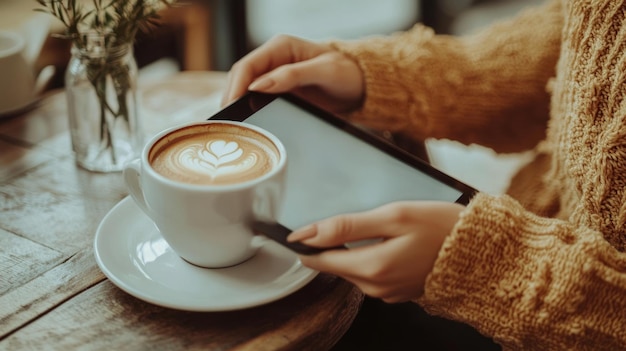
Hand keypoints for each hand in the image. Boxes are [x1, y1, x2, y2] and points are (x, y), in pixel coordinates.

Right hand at [221, 35, 364, 112]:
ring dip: (237, 106)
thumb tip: (260, 85)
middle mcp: (273, 60)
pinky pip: (256, 101)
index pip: (247, 66)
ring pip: (244, 91)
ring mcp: (274, 77)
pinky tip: (246, 126)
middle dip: (231, 98)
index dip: (235, 87)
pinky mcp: (278, 92)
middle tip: (227, 124)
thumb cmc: (347, 74)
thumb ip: (293, 75)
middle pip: (240, 79)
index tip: (230, 107)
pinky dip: (248, 111)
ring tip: (232, 127)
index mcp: (280, 47)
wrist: (361, 86)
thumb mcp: (325, 72)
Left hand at [287, 201, 464, 302]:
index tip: (294, 232)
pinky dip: (372, 259)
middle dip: (335, 244)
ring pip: (353, 271)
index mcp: (372, 267)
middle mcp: (377, 287)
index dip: (306, 243)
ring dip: (354, 251)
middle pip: (336, 266)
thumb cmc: (441, 227)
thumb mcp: (392, 216)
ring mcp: (388, 293)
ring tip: (378, 231)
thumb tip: (308, 234)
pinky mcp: (399, 292)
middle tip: (355, 221)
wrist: (481, 251)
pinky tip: (391, 244)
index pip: (320, 260)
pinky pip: (372, 276)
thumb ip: (347, 226)